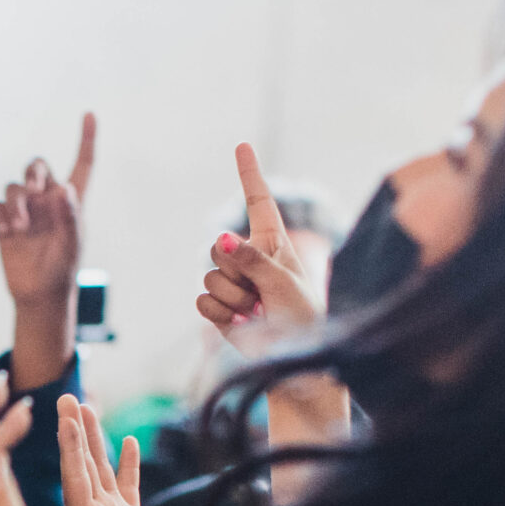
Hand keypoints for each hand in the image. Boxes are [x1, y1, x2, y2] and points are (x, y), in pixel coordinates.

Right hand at [0, 114, 94, 308]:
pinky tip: (6, 232)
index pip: (82, 164)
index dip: (86, 140)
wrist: (38, 295)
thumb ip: (70, 216)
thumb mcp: (71, 245)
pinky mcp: (4, 223)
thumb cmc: (61, 270)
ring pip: (13, 187)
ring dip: (15, 202)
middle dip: (32, 173)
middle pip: (36, 166)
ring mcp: (24, 210)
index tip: (89, 115)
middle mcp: (46, 200)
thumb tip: (62, 188)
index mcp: (70, 201)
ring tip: (20, 227)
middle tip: (33, 190)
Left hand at [57, 396, 145, 505]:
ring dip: (93, 439)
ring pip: (98, 470)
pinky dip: (125, 465)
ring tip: (89, 406)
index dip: (68, 443)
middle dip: (73, 428)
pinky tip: (128, 441)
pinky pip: (122, 488)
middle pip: (80, 462)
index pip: (73, 473)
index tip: (62, 411)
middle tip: (66, 394)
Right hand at [197, 143, 322, 360]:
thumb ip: (252, 258)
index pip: (258, 202)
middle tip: (261, 292)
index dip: (249, 174)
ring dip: (234, 298)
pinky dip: (220, 314)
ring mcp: (232, 284)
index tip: (242, 145)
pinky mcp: (219, 309)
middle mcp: (250, 259)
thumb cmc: (302, 318)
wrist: (294, 359)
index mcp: (273, 244)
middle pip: (218, 246)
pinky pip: (202, 301)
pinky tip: (240, 322)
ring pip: (210, 276)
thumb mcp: (283, 281)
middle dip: (235, 270)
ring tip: (257, 311)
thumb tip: (222, 238)